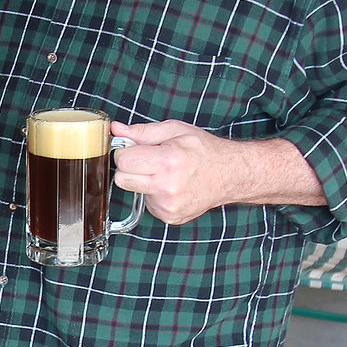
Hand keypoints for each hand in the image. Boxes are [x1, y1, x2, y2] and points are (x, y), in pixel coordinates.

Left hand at [111, 121, 324, 222]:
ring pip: (135, 192)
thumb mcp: (176, 131)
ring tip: (166, 174)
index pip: (123, 161)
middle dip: (130, 169)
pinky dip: (155, 195)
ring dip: (144, 182)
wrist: (230, 175)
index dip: (126, 152)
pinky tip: (172, 187)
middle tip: (148, 161)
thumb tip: (116, 129)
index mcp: (167, 161)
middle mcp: (167, 186)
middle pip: (122, 180)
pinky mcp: (170, 216)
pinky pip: (148, 204)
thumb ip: (142, 132)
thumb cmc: (204, 150)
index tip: (135, 150)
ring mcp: (168, 205)